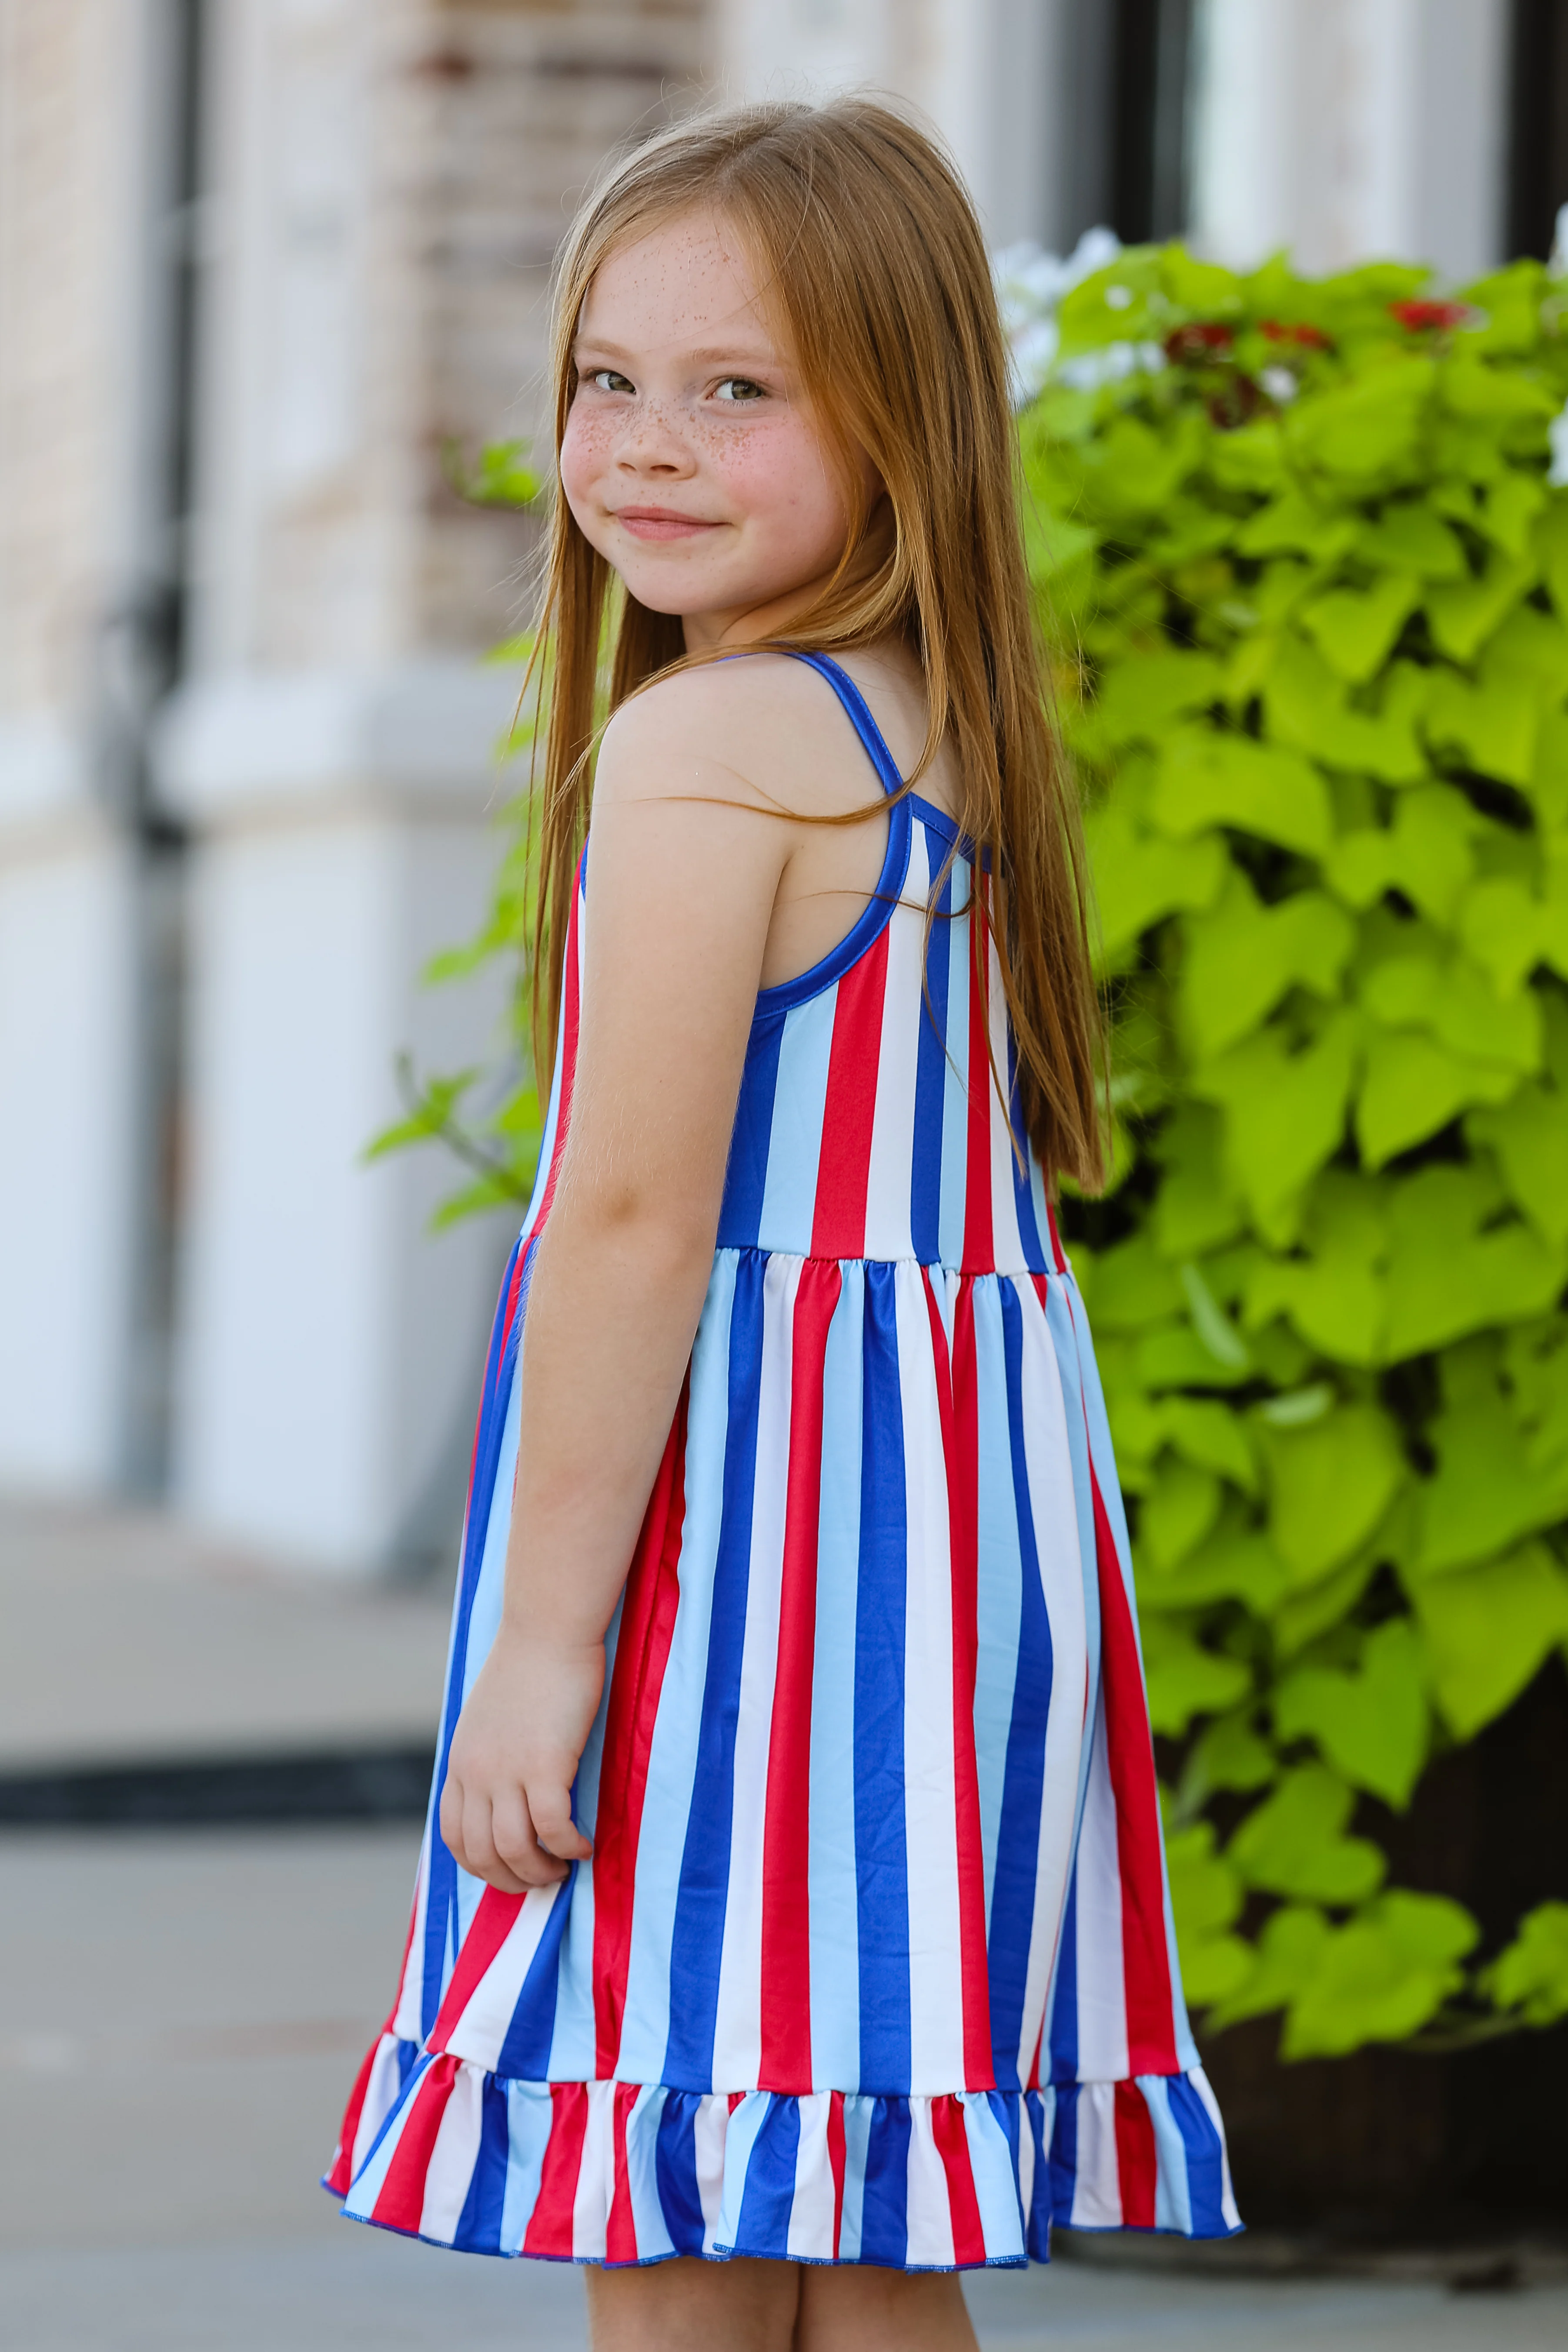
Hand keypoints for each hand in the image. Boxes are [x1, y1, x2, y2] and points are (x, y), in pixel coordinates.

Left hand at [439, 1624, 602, 1891]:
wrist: (547, 1629)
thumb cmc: (528, 1667)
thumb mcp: (487, 1719)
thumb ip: (487, 1757)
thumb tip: (503, 1793)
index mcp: (460, 1763)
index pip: (455, 1837)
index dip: (481, 1865)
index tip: (510, 1869)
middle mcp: (476, 1774)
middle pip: (482, 1853)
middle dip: (512, 1879)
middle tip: (543, 1879)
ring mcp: (508, 1771)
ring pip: (515, 1849)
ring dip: (541, 1871)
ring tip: (564, 1867)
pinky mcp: (546, 1765)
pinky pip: (553, 1828)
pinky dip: (569, 1846)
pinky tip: (585, 1845)